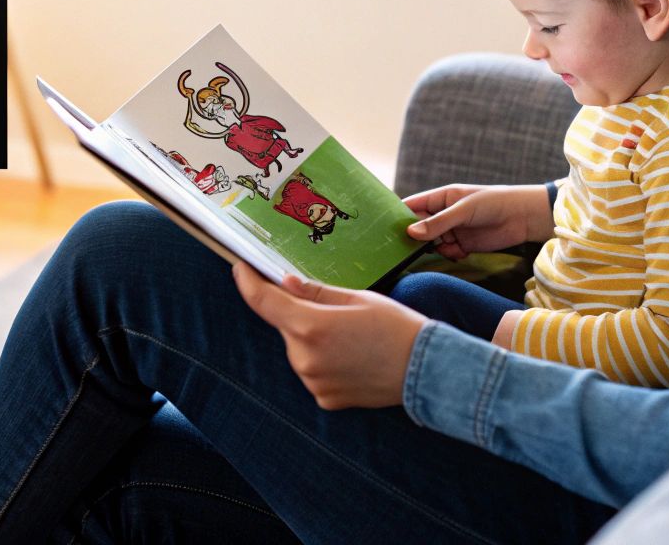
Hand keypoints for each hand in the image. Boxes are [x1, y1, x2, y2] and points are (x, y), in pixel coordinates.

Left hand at [233, 264, 425, 409]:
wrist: (427, 370)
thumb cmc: (396, 326)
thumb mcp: (356, 298)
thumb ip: (315, 292)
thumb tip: (284, 283)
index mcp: (311, 326)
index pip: (264, 302)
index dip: (247, 282)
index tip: (241, 268)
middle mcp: (305, 358)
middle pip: (287, 326)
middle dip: (301, 314)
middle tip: (337, 310)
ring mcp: (313, 382)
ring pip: (299, 349)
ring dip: (313, 338)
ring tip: (352, 337)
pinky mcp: (324, 398)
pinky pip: (313, 371)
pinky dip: (324, 360)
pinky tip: (353, 357)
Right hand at [401, 183, 552, 259]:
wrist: (523, 217)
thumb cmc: (493, 203)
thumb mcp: (464, 210)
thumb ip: (438, 222)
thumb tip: (411, 233)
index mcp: (440, 197)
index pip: (412, 206)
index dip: (398, 215)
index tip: (384, 228)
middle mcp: (443, 214)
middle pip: (419, 227)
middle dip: (414, 237)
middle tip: (406, 247)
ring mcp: (452, 230)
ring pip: (431, 243)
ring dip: (435, 248)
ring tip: (449, 246)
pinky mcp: (463, 245)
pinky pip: (447, 252)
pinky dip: (450, 254)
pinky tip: (461, 251)